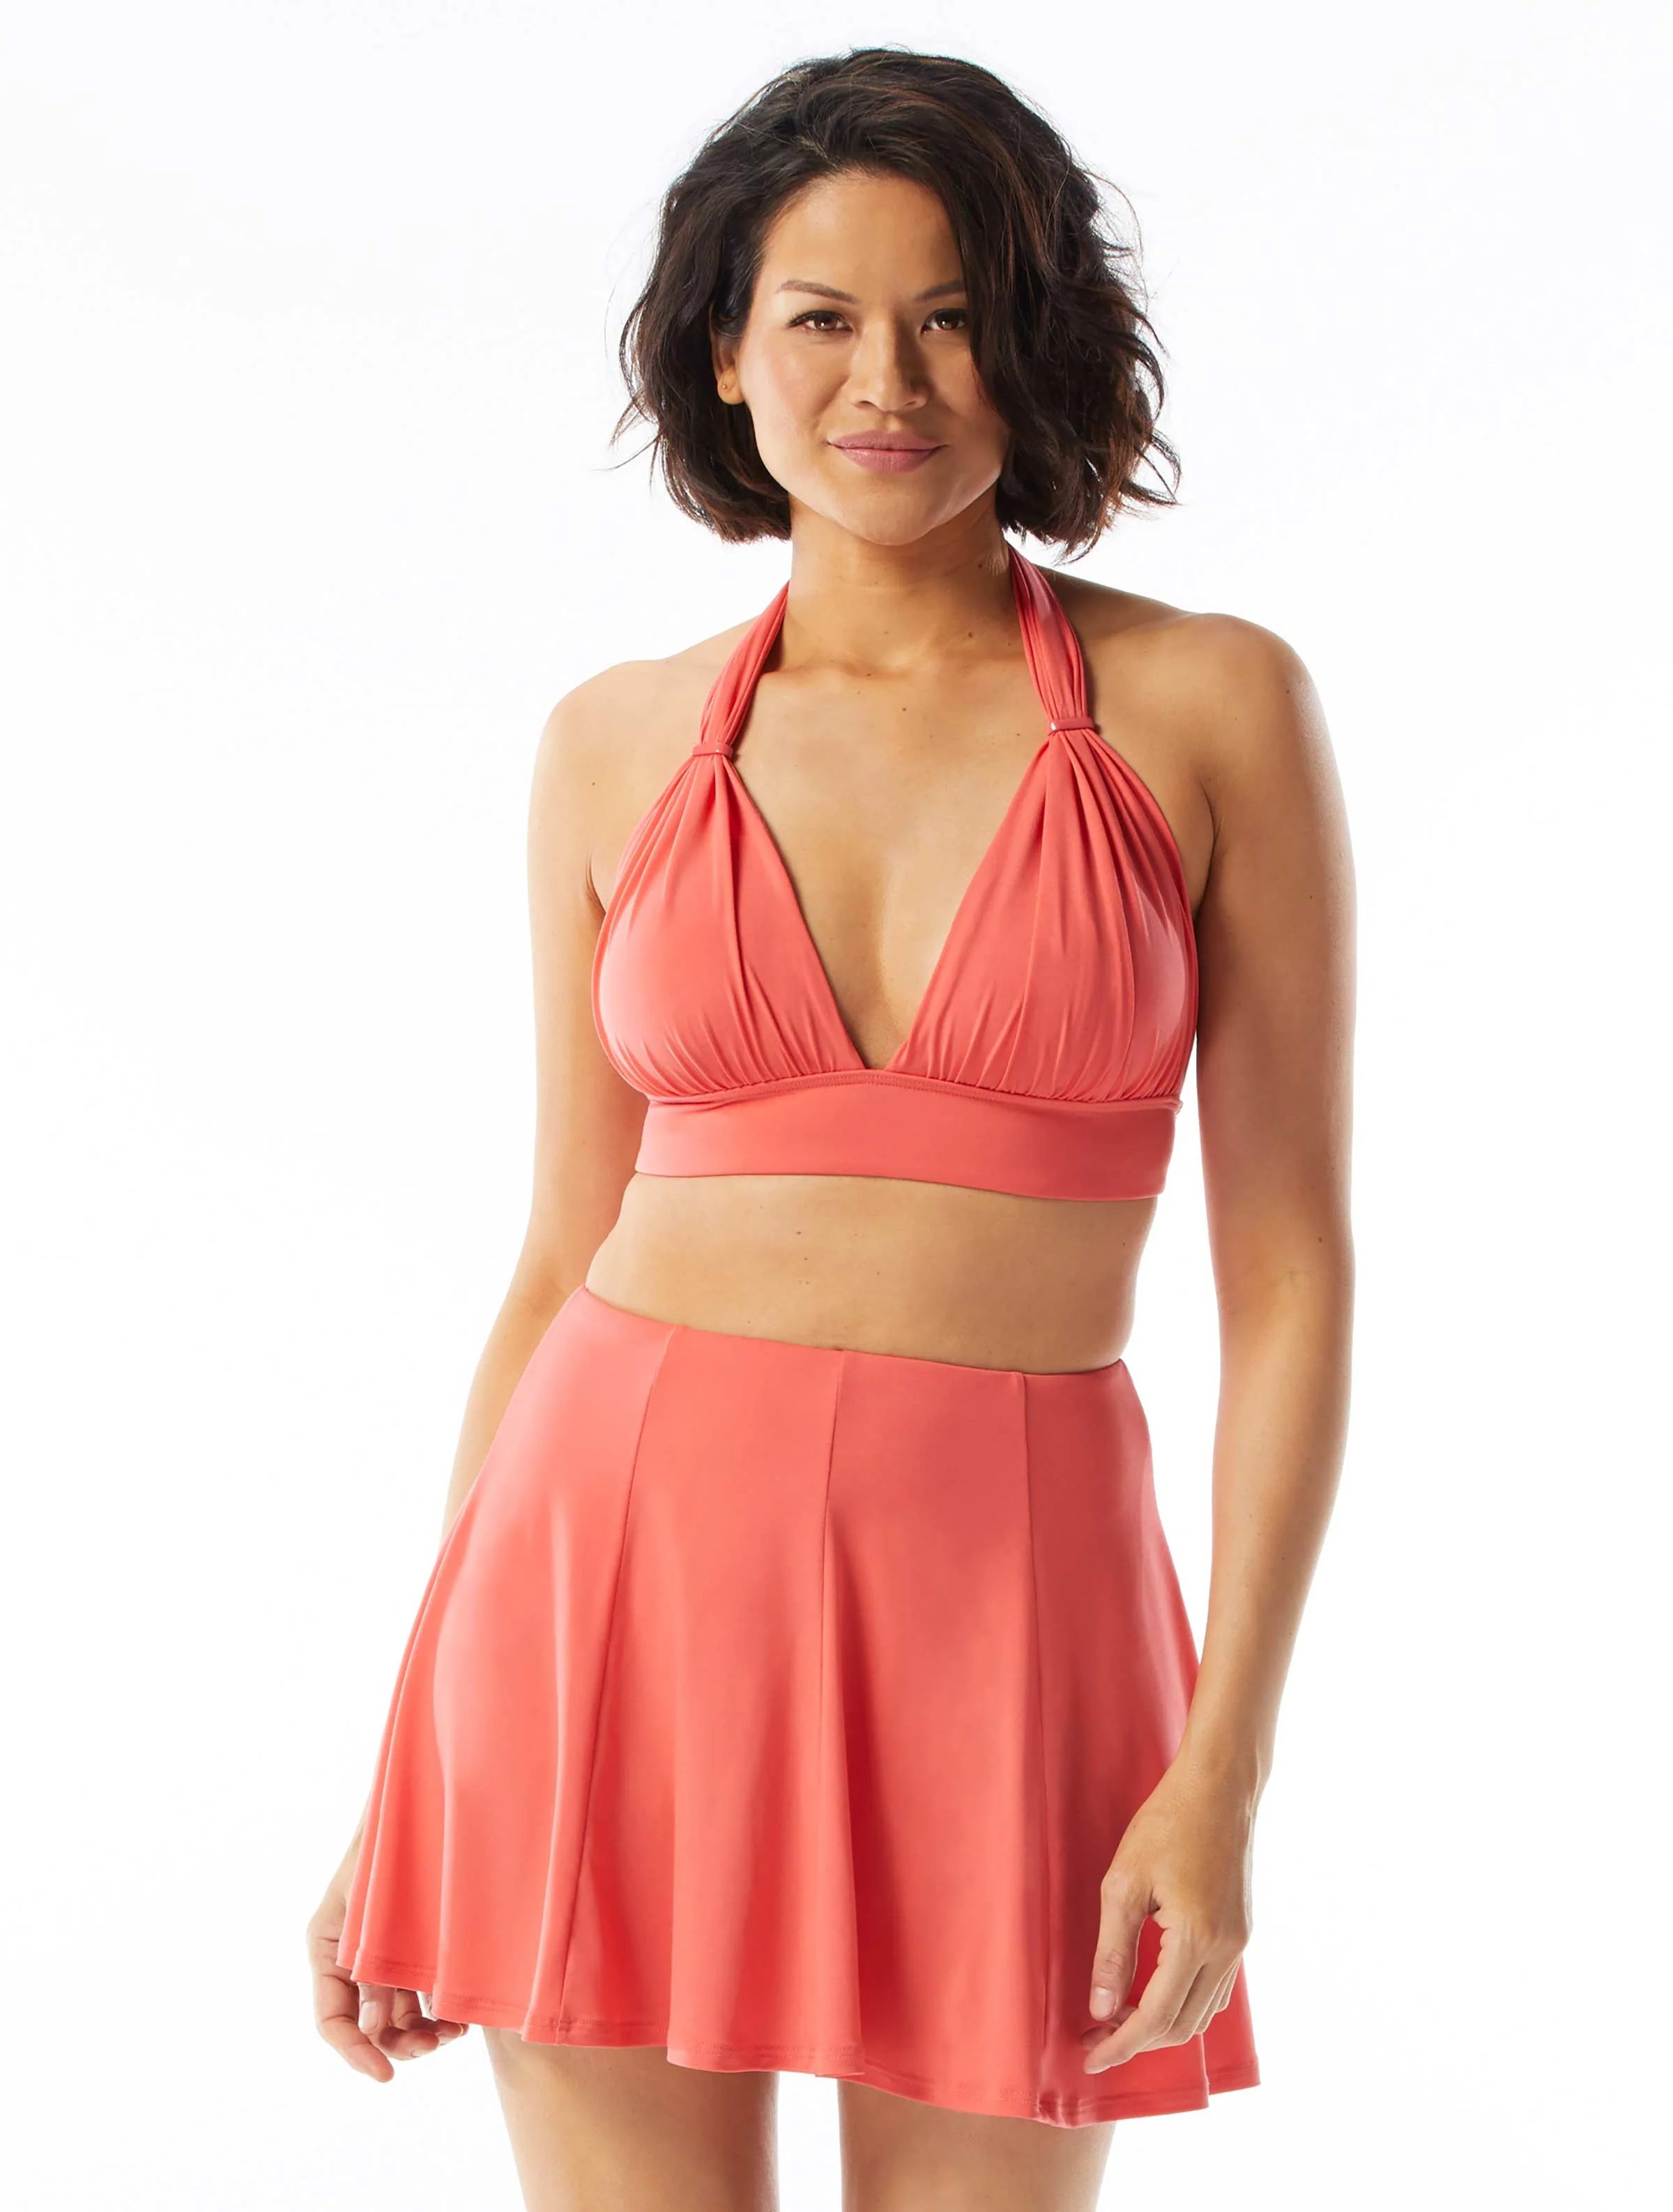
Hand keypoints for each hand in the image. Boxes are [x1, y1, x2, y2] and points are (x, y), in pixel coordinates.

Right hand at [307, 1837, 468, 2080]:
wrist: (426, 1799)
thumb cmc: (393, 1840)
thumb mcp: (370, 1900)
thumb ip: (367, 1960)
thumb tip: (370, 2027)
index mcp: (327, 1947)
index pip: (332, 2021)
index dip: (354, 2054)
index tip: (385, 2076)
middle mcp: (351, 1956)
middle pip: (366, 2026)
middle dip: (397, 2046)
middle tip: (436, 2044)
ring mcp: (384, 1953)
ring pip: (396, 2017)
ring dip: (420, 2036)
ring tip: (454, 2033)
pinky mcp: (416, 1948)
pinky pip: (420, 1995)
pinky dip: (436, 2012)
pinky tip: (461, 2016)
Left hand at [1080, 1763, 1252, 2072]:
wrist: (1220, 1787)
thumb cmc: (1167, 1823)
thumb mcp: (1124, 1883)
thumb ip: (1112, 1951)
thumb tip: (1101, 2009)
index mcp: (1196, 1939)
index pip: (1154, 2017)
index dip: (1120, 2045)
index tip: (1090, 2058)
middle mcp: (1226, 1950)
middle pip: (1182, 2026)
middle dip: (1138, 2041)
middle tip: (1096, 2037)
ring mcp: (1239, 1943)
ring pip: (1202, 2013)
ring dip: (1162, 2026)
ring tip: (1118, 2019)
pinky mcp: (1242, 1932)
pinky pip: (1215, 1990)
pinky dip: (1184, 2004)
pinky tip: (1153, 1993)